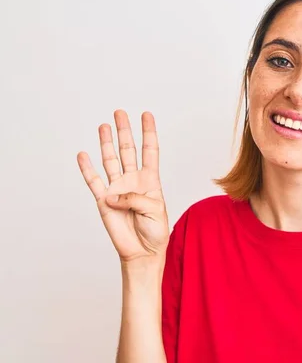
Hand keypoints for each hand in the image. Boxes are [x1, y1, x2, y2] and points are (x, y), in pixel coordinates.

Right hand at [77, 110, 168, 262]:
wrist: (142, 251)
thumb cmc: (155, 231)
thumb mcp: (154, 210)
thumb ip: (134, 198)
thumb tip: (111, 194)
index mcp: (150, 180)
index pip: (150, 150)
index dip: (149, 132)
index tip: (147, 114)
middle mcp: (133, 180)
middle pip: (128, 150)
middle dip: (125, 131)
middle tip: (120, 113)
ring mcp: (117, 189)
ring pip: (111, 160)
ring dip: (107, 143)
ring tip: (104, 126)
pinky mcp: (104, 201)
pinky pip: (94, 181)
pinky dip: (87, 168)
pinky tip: (83, 155)